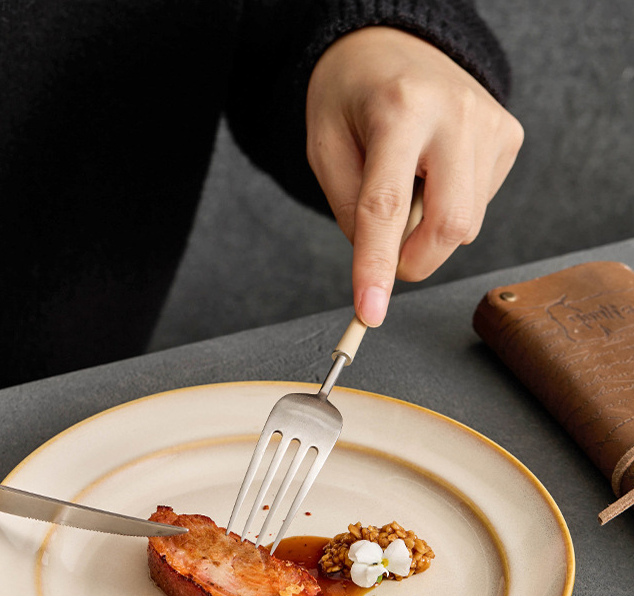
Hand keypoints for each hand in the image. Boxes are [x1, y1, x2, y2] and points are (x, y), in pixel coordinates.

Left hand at [306, 27, 523, 325]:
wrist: (394, 44)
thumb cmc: (353, 96)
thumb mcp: (325, 146)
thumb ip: (349, 209)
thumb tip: (385, 265)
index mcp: (399, 109)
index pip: (386, 206)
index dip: (377, 266)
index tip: (371, 312)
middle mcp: (455, 112)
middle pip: (449, 225)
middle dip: (414, 260)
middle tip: (387, 253)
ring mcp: (491, 123)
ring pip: (466, 225)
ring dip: (428, 228)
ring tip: (409, 182)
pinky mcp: (509, 136)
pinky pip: (478, 206)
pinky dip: (448, 208)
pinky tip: (434, 172)